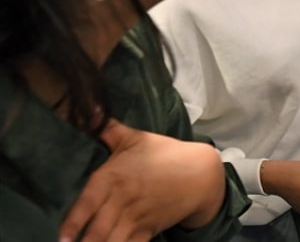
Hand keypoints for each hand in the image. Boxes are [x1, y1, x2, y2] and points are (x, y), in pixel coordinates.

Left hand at [60, 120, 225, 241]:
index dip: (74, 222)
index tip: (62, 238)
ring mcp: (137, 216)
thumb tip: (90, 109)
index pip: (88, 203)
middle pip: (98, 228)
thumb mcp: (136, 138)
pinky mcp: (150, 228)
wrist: (200, 173)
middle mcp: (123, 199)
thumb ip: (108, 129)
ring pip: (113, 240)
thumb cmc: (165, 154)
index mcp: (114, 177)